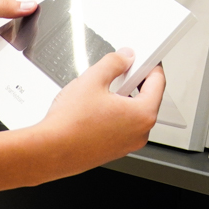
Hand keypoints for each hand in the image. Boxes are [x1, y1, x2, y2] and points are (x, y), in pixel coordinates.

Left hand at [0, 0, 37, 77]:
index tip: (45, 14)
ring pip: (8, 51)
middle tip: (35, 40)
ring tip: (20, 56)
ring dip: (12, 54)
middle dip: (26, 36)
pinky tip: (4, 70)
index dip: (32, 8)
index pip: (18, 5)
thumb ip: (1, 6)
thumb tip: (27, 4)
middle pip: (17, 31)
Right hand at [32, 49, 163, 178]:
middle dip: (135, 81)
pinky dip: (115, 114)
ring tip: (101, 90)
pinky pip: (122, 126)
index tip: (146, 58)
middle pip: (148, 98)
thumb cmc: (70, 124)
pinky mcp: (114, 151)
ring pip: (133, 113)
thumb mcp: (93, 79)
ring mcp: (128, 145)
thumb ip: (114, 63)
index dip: (151, 65)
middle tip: (120, 70)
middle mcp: (140, 133)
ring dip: (123, 98)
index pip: (158, 82)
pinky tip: (95, 108)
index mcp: (143, 115)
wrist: (50, 151)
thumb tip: (124, 57)